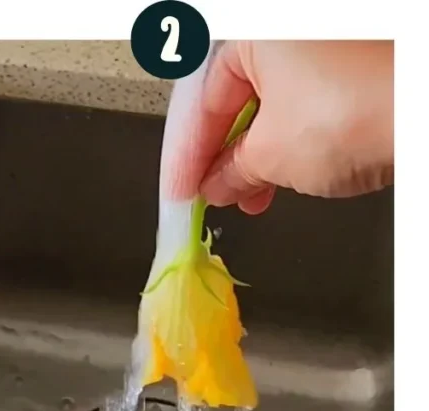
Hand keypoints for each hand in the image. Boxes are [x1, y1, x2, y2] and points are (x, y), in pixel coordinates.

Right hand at [191, 41, 392, 213]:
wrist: (428, 116)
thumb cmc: (356, 112)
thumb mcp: (270, 157)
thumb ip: (233, 173)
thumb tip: (220, 185)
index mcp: (256, 37)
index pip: (205, 105)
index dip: (190, 157)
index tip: (184, 189)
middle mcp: (292, 38)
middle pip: (240, 106)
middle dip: (225, 160)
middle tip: (216, 196)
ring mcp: (329, 53)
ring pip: (277, 110)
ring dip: (260, 159)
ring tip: (255, 196)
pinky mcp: (361, 75)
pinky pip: (310, 111)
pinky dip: (295, 145)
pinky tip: (290, 177)